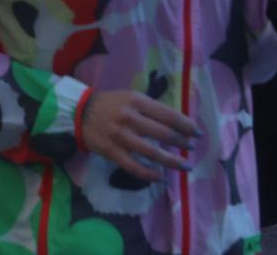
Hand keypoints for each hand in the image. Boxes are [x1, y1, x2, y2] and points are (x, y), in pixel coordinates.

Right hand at [80, 90, 198, 180]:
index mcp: (136, 101)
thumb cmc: (110, 104)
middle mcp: (129, 118)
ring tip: (186, 166)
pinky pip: (135, 167)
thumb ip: (150, 109)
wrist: (79, 113)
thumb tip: (177, 124)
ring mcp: (120, 137)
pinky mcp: (112, 152)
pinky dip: (150, 175)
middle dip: (182, 142)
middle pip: (163, 134)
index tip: (197, 133)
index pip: (168, 115)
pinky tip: (162, 178)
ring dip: (172, 161)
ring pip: (152, 153)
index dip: (185, 125)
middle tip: (192, 148)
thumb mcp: (130, 98)